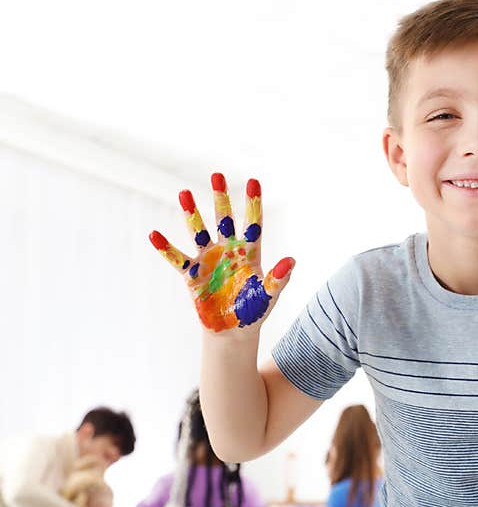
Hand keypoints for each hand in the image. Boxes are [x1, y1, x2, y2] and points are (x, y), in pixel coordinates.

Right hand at [149, 174, 294, 332]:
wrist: (233, 331)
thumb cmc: (255, 312)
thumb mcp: (269, 295)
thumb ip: (279, 278)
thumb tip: (291, 260)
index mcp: (250, 253)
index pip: (253, 223)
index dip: (253, 203)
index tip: (253, 181)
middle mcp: (228, 251)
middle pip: (225, 219)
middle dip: (221, 198)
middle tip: (217, 175)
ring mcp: (209, 260)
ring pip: (199, 231)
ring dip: (192, 214)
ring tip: (184, 192)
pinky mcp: (192, 275)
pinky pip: (177, 258)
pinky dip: (166, 248)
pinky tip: (155, 235)